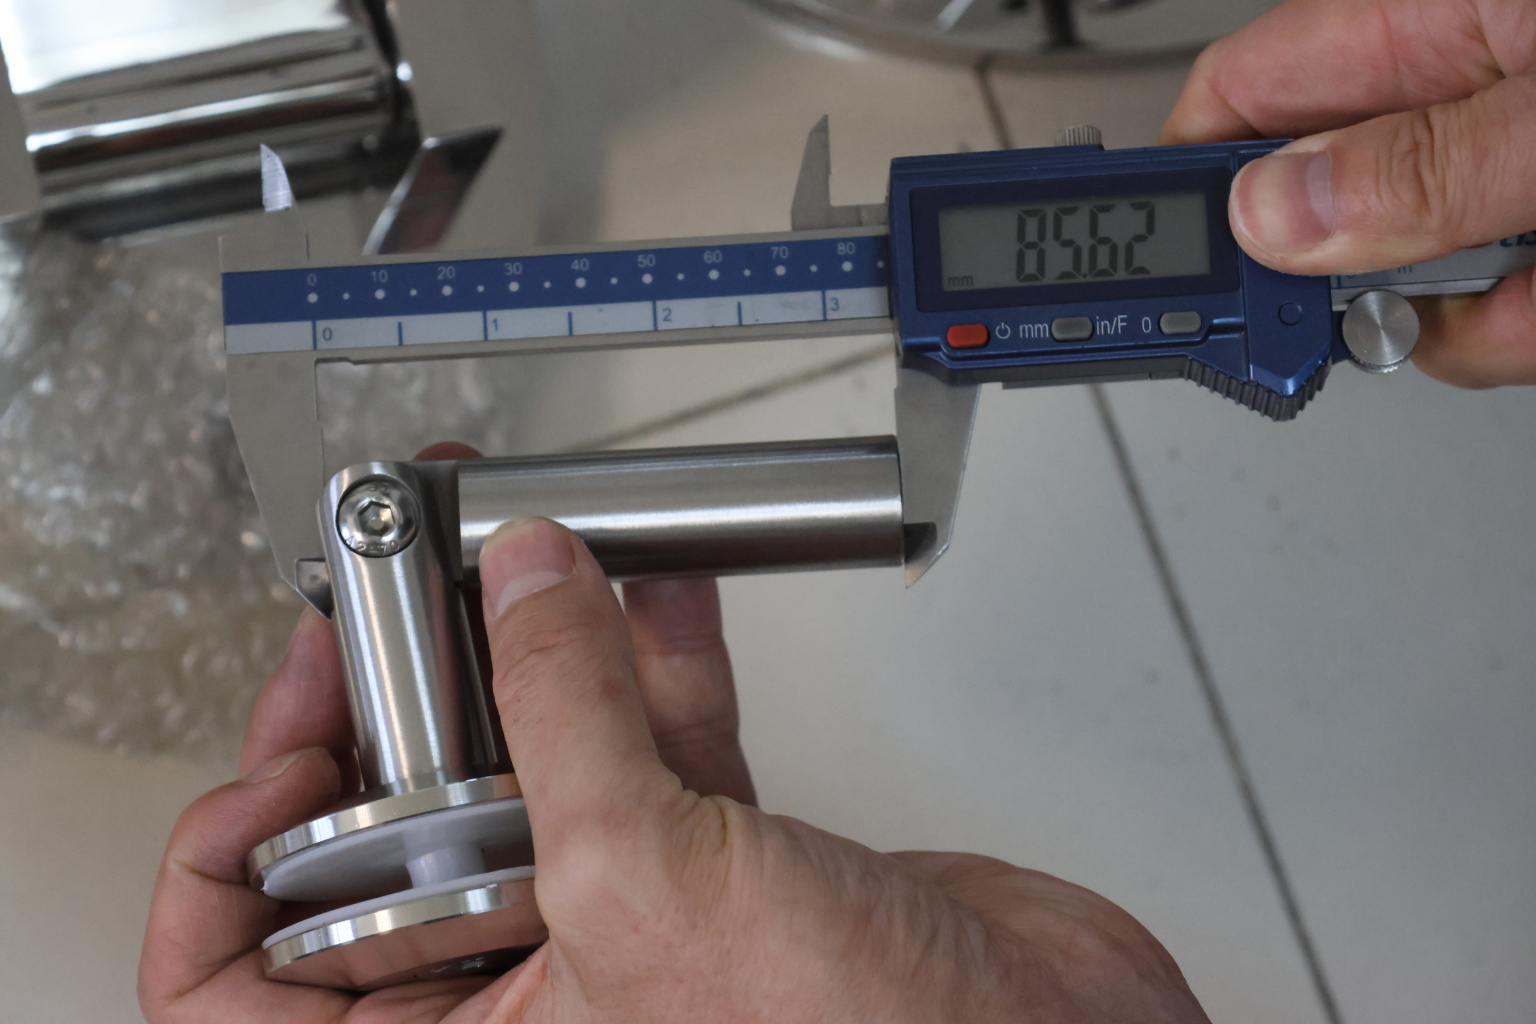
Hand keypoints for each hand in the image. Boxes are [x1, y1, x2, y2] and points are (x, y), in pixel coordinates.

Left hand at [137, 555, 753, 1020]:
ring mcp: (620, 920)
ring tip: (510, 562)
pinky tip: (642, 588)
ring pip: (533, 769)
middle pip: (393, 839)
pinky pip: (652, 742)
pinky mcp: (715, 863)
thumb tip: (523, 591)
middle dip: (391, 706)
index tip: (285, 747)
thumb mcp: (650, 881)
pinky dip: (649, 658)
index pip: (241, 989)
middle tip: (390, 605)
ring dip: (527, 657)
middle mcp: (521, 997)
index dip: (230, 863)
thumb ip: (569, 716)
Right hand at [1160, 0, 1535, 387]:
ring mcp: (1494, 172)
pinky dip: (1516, 328)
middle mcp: (1450, 96)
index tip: (1164, 275)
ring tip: (1527, 298)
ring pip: (1402, 288)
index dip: (1188, 186)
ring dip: (1454, 323)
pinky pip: (1484, 314)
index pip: (1241, 95)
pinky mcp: (1533, 230)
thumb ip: (1422, 165)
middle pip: (1312, 216)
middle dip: (1333, 288)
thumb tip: (1268, 218)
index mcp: (1427, 19)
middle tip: (1349, 320)